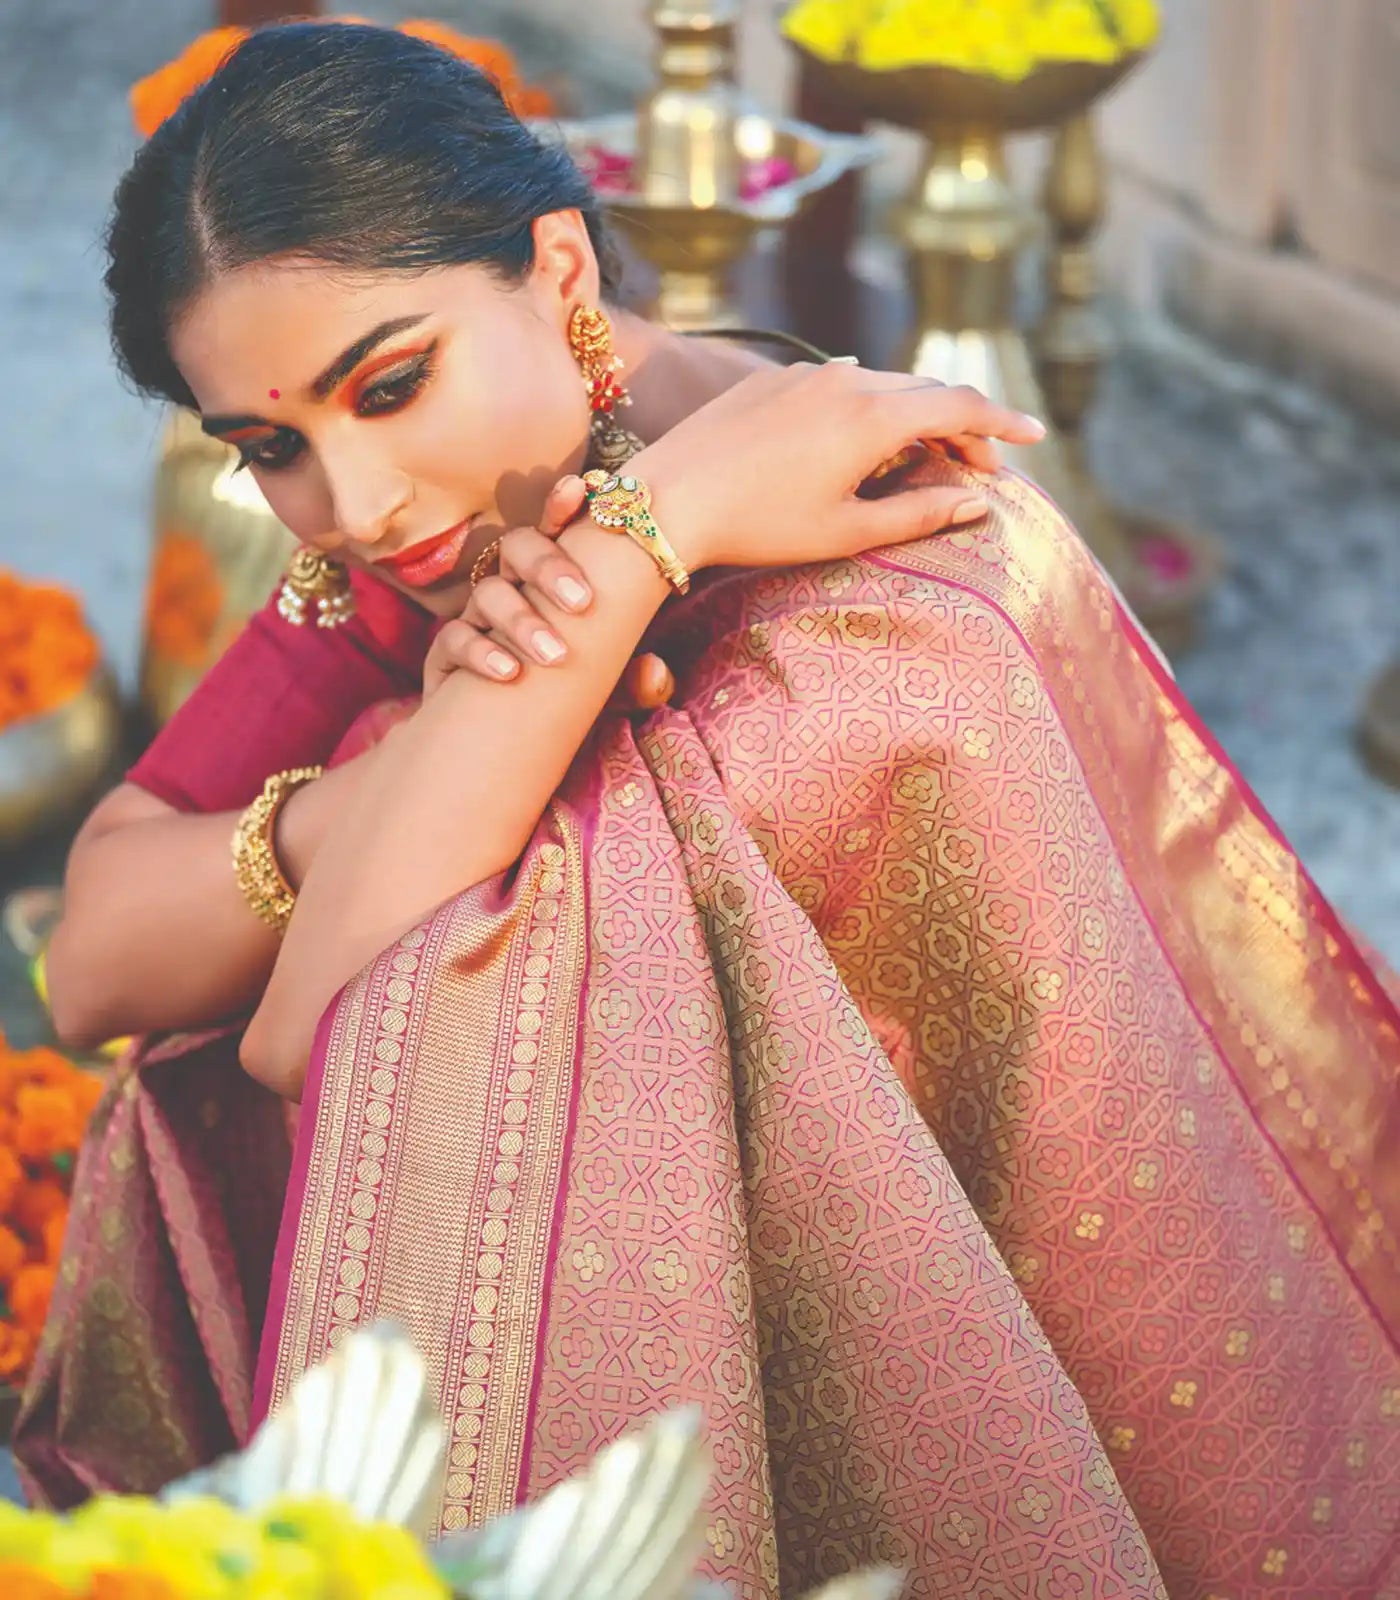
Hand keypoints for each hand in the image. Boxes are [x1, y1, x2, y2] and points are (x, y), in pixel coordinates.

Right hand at [423, 478, 675, 711]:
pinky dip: (481, 652)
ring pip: (490, 593)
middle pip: (519, 548)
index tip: (581, 490)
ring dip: (523, 620)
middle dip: (549, 566)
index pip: (556, 531)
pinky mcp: (448, 653)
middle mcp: (512, 588)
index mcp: (549, 581)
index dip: (562, 506)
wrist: (498, 742)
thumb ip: (635, 686)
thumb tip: (656, 674)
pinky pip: (455, 639)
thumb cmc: (559, 701)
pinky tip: (509, 673)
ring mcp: (477, 618)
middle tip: (582, 602)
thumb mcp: (607, 695)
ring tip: (555, 656)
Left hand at [624, 364, 1045, 573]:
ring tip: (924, 459)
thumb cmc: (759, 526)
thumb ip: (918, 513)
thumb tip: (976, 504)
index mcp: (874, 417)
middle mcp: (847, 380)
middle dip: (962, 426)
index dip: (1005, 422)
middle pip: (927, 391)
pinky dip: (870, 409)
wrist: (668, 499)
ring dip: (915, 417)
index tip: (1036, 438)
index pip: (962, 404)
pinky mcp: (773, 379)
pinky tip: (860, 444)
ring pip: (883, 385)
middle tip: (978, 468)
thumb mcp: (846, 531)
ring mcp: (807, 374)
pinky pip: (840, 384)